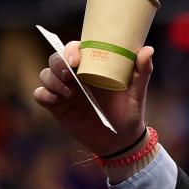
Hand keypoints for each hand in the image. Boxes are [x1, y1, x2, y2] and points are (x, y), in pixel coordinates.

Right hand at [33, 41, 154, 154]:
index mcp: (93, 67)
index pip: (75, 49)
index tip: (76, 58)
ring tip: (67, 92)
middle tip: (69, 73)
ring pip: (46, 74)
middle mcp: (76, 75)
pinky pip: (40, 95)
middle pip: (56, 59)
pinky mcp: (57, 106)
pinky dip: (43, 94)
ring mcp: (64, 90)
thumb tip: (148, 49)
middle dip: (58, 62)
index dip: (71, 49)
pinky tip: (56, 100)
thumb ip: (142, 71)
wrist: (121, 140)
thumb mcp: (137, 92)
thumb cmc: (129, 112)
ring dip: (51, 79)